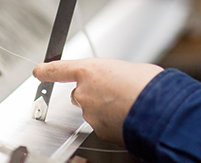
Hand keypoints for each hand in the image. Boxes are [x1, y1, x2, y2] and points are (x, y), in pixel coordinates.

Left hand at [33, 58, 162, 144]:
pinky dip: (113, 122)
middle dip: (92, 94)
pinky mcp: (100, 132)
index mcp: (89, 71)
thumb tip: (112, 82)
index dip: (46, 70)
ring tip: (127, 105)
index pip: (58, 69)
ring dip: (105, 109)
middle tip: (114, 92)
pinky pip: (103, 125)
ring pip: (92, 111)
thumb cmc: (149, 86)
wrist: (162, 110)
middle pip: (79, 94)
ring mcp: (90, 115)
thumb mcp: (128, 68)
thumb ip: (111, 74)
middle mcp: (84, 93)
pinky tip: (128, 117)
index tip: (38, 71)